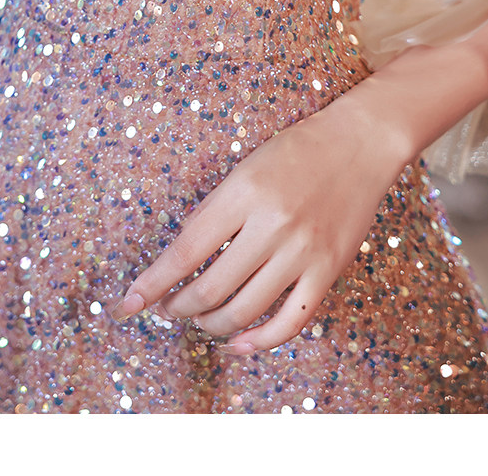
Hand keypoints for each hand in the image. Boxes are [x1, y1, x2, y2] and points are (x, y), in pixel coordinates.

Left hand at [111, 98, 404, 353]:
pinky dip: (259, 342)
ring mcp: (303, 252)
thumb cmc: (296, 152)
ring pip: (245, 311)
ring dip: (211, 325)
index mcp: (243, 193)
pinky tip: (239, 342)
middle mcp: (272, 225)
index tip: (128, 304)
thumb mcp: (244, 169)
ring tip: (199, 320)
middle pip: (211, 289)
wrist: (359, 144)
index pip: (186, 252)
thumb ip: (214, 212)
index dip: (152, 283)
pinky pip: (290, 322)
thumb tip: (179, 261)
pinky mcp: (328, 271)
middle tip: (165, 310)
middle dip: (178, 307)